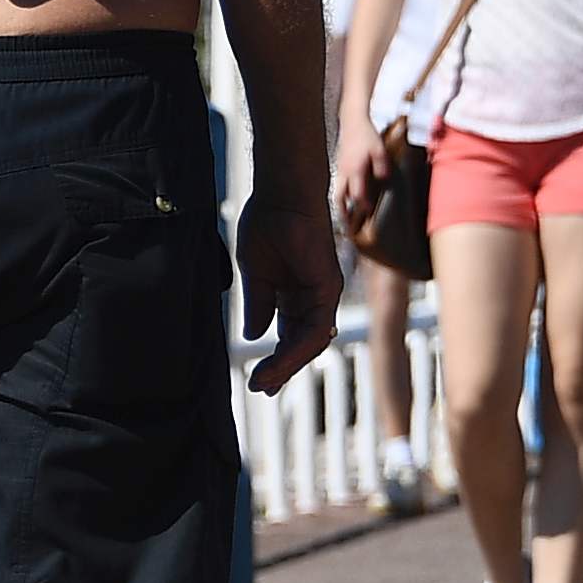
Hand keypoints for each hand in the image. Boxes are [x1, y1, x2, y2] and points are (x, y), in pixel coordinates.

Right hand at [236, 195, 341, 393]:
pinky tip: (276, 361)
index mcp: (294, 292)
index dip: (275, 359)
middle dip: (282, 369)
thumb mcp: (256, 273)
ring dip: (287, 365)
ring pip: (311, 342)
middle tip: (262, 388)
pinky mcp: (328, 288)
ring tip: (264, 381)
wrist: (281, 194)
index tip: (257, 379)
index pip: (288, 335)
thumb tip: (254, 336)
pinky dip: (297, 349)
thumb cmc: (267, 221)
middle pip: (301, 344)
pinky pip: (316, 328)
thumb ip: (258, 304)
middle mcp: (312, 296)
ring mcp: (323, 293)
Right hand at [331, 117, 384, 231]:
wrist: (352, 121)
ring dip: (339, 203)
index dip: (362, 204)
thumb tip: (383, 180)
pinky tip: (344, 196)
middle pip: (339, 197)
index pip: (357, 194)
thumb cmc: (367, 135)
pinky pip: (337, 183)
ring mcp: (339, 168)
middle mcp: (344, 171)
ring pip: (336, 190)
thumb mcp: (380, 150)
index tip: (368, 211)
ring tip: (342, 214)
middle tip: (345, 223)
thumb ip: (381, 167)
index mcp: (355, 170)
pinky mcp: (339, 164)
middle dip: (342, 211)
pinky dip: (339, 192)